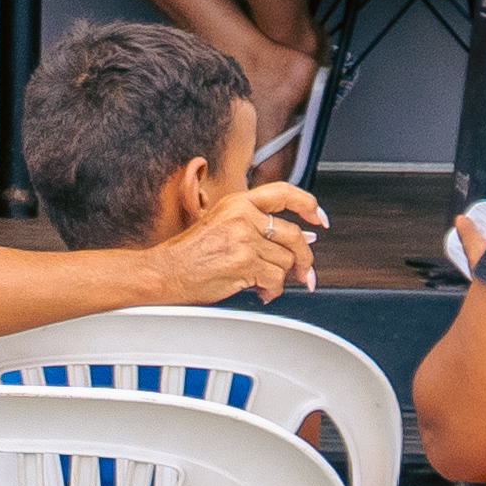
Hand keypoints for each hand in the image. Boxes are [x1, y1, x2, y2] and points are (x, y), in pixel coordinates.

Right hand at [155, 180, 325, 303]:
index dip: (309, 205)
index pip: (284, 193)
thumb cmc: (189, 253)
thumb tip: (302, 238)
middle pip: (294, 235)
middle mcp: (243, 216)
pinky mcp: (244, 263)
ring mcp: (244, 240)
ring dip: (280, 279)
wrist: (165, 271)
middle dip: (305, 259)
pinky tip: (260, 292)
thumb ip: (259, 228)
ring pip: (286, 261)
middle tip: (306, 272)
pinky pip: (276, 279)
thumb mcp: (222, 225)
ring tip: (263, 284)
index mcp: (238, 202)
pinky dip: (272, 291)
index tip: (319, 219)